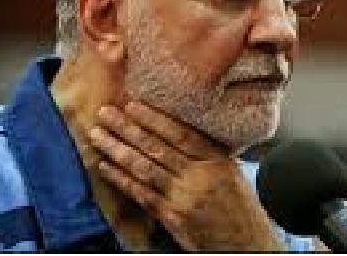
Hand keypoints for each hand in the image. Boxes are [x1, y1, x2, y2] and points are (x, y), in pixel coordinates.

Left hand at [88, 102, 284, 251]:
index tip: (132, 105)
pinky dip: (121, 180)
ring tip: (98, 135)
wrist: (249, 243)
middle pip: (157, 147)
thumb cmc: (239, 206)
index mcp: (215, 160)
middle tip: (105, 113)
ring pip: (145, 168)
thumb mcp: (230, 171)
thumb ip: (205, 152)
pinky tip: (105, 167)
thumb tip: (175, 130)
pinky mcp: (173, 218)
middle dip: (127, 128)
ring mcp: (184, 198)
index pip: (180, 133)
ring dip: (118, 150)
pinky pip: (142, 195)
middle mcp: (199, 176)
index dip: (154, 118)